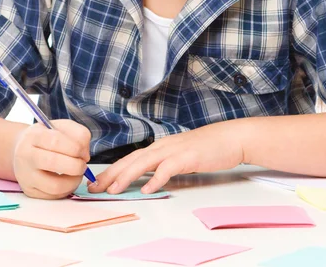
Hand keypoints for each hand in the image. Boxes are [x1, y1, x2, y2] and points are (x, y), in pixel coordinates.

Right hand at [12, 119, 90, 198]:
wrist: (23, 150)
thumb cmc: (46, 137)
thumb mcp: (61, 126)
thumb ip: (78, 134)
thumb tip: (85, 155)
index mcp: (33, 136)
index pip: (56, 141)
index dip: (76, 147)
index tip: (84, 152)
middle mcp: (26, 156)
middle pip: (53, 163)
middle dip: (76, 165)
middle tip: (83, 165)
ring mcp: (26, 176)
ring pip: (54, 186)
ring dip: (73, 181)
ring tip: (77, 174)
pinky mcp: (29, 191)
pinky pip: (53, 196)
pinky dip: (67, 190)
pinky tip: (68, 180)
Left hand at [88, 120, 244, 194]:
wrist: (232, 137)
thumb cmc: (208, 147)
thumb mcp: (181, 155)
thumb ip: (165, 164)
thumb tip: (149, 178)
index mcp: (161, 146)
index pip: (131, 158)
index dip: (113, 170)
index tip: (97, 182)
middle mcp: (164, 146)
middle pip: (132, 159)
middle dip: (111, 173)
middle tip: (93, 187)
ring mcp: (175, 150)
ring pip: (145, 162)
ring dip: (127, 175)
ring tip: (113, 189)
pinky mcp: (188, 157)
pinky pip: (168, 168)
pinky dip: (156, 178)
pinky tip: (147, 189)